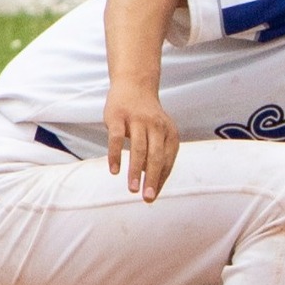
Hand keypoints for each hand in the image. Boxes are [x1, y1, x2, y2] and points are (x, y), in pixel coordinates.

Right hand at [103, 81, 178, 201]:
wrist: (134, 86)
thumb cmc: (147, 117)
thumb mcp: (159, 132)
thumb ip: (158, 154)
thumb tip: (153, 182)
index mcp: (170, 133)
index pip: (167, 161)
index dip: (160, 179)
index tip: (152, 196)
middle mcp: (157, 126)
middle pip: (156, 157)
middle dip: (152, 179)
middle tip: (147, 198)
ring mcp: (137, 121)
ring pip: (139, 149)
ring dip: (135, 171)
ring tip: (132, 189)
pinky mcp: (118, 117)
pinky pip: (117, 139)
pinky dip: (116, 156)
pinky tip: (114, 171)